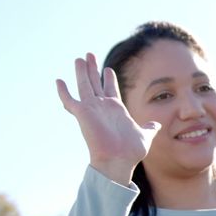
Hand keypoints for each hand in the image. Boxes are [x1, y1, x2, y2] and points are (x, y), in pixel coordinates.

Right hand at [55, 53, 161, 183]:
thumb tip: (156, 125)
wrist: (119, 161)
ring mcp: (92, 109)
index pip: (110, 89)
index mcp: (116, 109)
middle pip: (95, 83)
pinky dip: (63, 91)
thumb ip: (149, 128)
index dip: (109, 78)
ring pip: (84, 85)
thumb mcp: (145, 135)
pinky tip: (58, 80)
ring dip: (82, 72)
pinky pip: (70, 100)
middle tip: (89, 54)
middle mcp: (103, 107)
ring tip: (80, 58)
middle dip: (93, 68)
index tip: (108, 69)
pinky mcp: (83, 114)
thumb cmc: (131, 151)